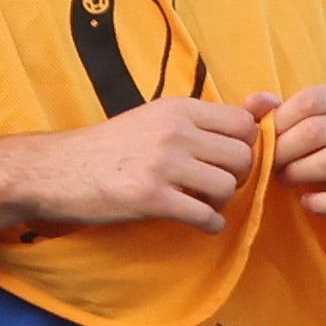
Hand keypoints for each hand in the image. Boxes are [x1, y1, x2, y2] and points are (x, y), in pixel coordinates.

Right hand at [0, 97, 262, 233]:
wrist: (56, 170)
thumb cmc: (109, 148)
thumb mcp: (155, 118)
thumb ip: (207, 116)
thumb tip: (270, 100)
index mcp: (178, 108)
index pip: (243, 124)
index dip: (244, 148)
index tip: (225, 162)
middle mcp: (174, 131)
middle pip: (243, 156)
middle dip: (238, 177)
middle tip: (215, 187)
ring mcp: (163, 164)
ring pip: (228, 186)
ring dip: (222, 203)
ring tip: (203, 205)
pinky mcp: (151, 198)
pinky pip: (205, 215)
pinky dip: (210, 225)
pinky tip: (198, 223)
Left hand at [269, 80, 325, 227]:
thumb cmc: (323, 154)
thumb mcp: (299, 129)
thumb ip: (274, 113)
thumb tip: (252, 102)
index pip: (309, 100)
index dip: (278, 123)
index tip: (264, 142)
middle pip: (315, 131)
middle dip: (283, 151)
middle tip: (269, 165)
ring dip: (298, 174)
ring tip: (285, 180)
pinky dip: (321, 203)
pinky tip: (307, 203)